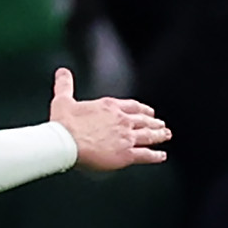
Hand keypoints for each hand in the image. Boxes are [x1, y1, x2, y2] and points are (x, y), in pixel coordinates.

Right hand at [50, 68, 170, 169]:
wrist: (66, 142)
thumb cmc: (63, 123)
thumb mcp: (62, 100)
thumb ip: (65, 85)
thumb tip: (62, 72)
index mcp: (110, 107)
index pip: (132, 106)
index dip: (142, 109)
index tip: (148, 111)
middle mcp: (122, 120)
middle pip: (143, 121)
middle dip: (154, 122)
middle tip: (161, 124)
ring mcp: (126, 137)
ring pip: (148, 136)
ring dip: (158, 135)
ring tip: (165, 135)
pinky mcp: (126, 154)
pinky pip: (145, 155)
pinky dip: (155, 156)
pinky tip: (161, 156)